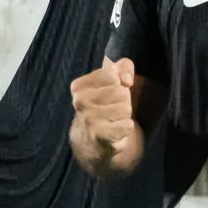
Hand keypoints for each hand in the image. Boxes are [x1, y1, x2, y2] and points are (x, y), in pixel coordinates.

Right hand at [70, 58, 140, 172]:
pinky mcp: (99, 135)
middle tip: (111, 110)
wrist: (91, 141)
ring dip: (124, 116)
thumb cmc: (104, 106)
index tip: (109, 94)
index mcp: (79, 86)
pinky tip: (115, 131)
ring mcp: (88, 119)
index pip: (114, 75)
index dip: (119, 84)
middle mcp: (79, 101)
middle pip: (122, 92)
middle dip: (123, 101)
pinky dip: (126, 129)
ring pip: (126, 108)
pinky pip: (128, 125)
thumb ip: (122, 67)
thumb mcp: (111, 81)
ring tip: (112, 121)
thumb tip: (127, 80)